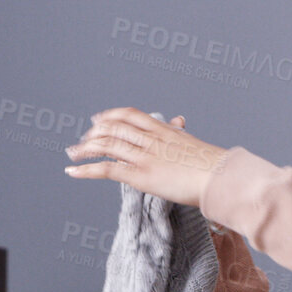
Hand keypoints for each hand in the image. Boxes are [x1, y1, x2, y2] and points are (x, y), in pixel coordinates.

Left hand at [63, 108, 227, 207]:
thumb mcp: (191, 141)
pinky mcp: (140, 175)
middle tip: (81, 140)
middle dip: (93, 134)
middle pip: (113, 128)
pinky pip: (106, 169)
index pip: (129, 115)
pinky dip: (86, 169)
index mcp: (162, 129)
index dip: (110, 115)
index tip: (97, 119)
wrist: (220, 177)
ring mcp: (144, 156)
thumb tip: (179, 121)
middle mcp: (150, 139)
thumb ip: (178, 132)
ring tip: (71, 152)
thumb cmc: (211, 164)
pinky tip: (72, 171)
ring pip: (106, 145)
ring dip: (84, 149)